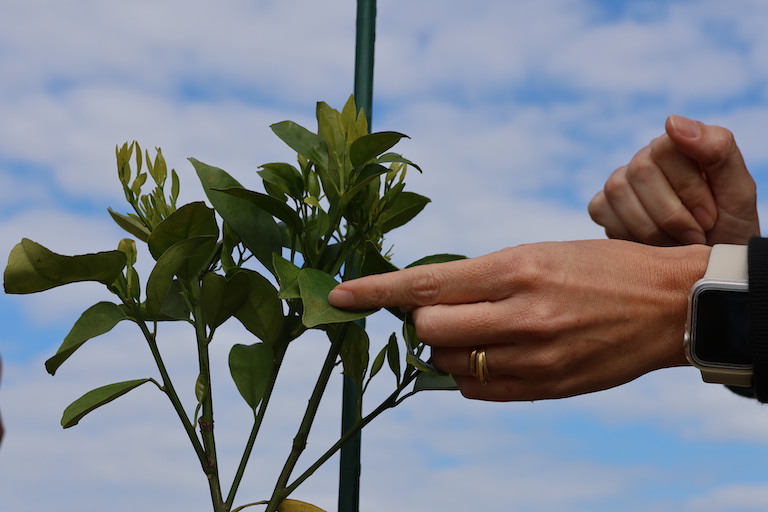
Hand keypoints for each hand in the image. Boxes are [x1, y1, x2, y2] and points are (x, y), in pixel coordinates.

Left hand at [329, 240, 709, 400]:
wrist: (667, 305)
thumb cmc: (599, 268)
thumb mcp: (538, 253)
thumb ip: (480, 280)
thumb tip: (424, 300)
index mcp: (516, 268)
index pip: (425, 283)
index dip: (374, 290)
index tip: (338, 296)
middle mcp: (521, 314)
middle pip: (428, 329)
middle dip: (422, 321)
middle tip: (446, 311)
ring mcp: (535, 357)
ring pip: (449, 364)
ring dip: (449, 349)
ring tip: (483, 331)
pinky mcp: (548, 388)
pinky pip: (479, 392)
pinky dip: (472, 376)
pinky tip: (498, 356)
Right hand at [588, 115, 759, 245]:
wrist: (706, 270)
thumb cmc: (727, 230)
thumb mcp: (739, 191)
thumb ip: (717, 148)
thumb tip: (671, 121)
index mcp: (680, 147)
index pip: (666, 147)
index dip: (688, 188)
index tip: (709, 218)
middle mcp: (645, 159)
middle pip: (641, 171)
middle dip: (671, 214)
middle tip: (694, 236)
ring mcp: (620, 182)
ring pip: (618, 191)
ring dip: (651, 228)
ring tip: (674, 244)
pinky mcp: (602, 206)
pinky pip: (600, 209)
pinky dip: (627, 233)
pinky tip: (649, 244)